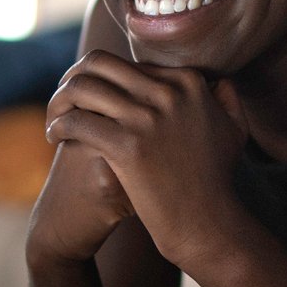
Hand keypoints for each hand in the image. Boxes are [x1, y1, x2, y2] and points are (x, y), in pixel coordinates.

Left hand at [43, 51, 250, 275]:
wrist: (206, 224)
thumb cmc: (215, 181)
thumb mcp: (233, 131)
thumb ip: (225, 99)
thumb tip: (218, 81)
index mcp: (187, 82)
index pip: (128, 62)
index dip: (102, 75)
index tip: (89, 93)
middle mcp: (168, 93)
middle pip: (100, 64)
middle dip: (72, 76)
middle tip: (62, 98)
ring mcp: (148, 118)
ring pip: (82, 88)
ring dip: (59, 100)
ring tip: (54, 118)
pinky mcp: (129, 145)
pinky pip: (78, 121)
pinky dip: (59, 125)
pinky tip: (54, 137)